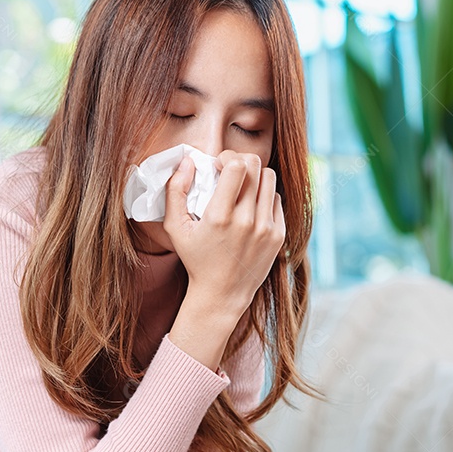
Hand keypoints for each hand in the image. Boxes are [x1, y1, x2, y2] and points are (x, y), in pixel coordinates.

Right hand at [163, 150, 284, 315]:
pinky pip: (275, 199)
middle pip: (256, 166)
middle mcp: (246, 221)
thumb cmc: (196, 259)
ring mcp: (266, 228)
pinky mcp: (278, 235)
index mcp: (219, 217)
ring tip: (242, 187)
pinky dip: (263, 196)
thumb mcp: (174, 228)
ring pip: (269, 179)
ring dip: (255, 176)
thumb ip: (175, 191)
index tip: (219, 166)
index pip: (237, 166)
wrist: (222, 294)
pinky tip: (250, 207)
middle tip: (231, 171)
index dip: (228, 157)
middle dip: (242, 161)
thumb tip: (187, 161)